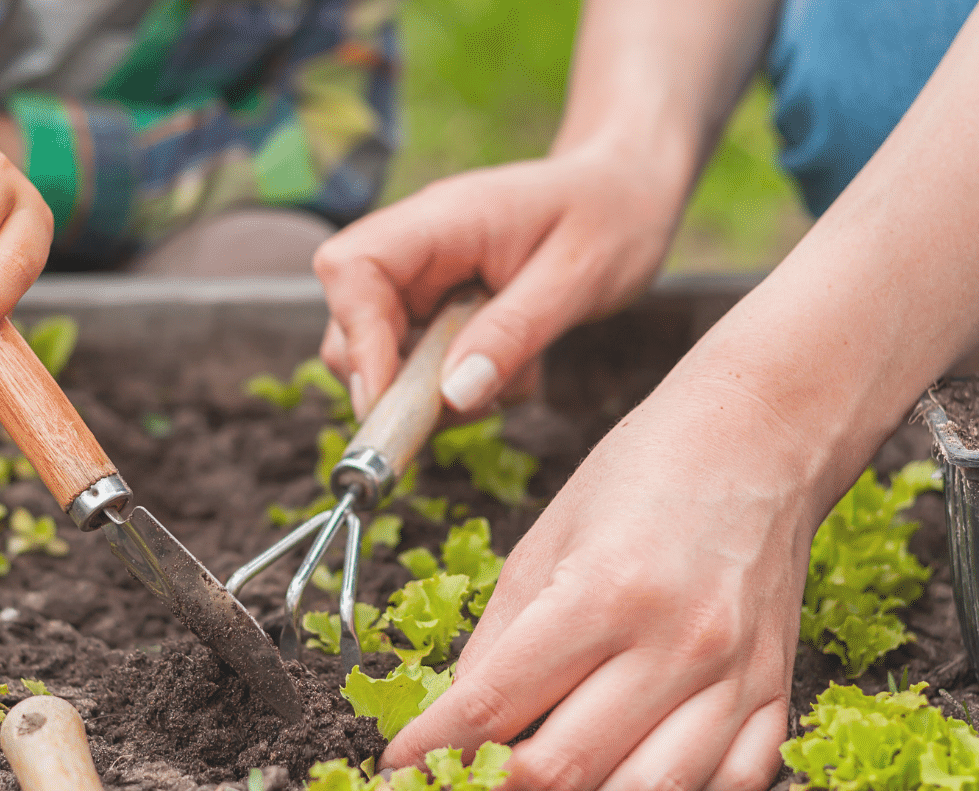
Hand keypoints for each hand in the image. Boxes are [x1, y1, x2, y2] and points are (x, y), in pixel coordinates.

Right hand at [312, 148, 683, 417]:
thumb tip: (452, 395)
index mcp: (442, 219)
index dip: (358, 340)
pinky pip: (421, 367)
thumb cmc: (611, 215)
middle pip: (349, 322)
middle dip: (392, 382)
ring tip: (509, 381)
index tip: (389, 401)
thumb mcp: (578, 277)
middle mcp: (417, 248)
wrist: (628, 192)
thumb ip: (515, 333)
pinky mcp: (440, 311)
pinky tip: (514, 372)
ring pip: (381, 356)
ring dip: (432, 393)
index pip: (351, 269)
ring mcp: (425, 281)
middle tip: (459, 411)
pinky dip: (458, 390)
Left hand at [377, 375, 822, 790]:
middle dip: (498, 788)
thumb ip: (496, 641)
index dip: (432, 751)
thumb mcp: (542, 541)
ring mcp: (737, 673)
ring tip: (551, 777)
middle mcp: (676, 641)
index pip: (493, 706)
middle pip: (566, 769)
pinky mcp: (777, 689)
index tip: (398, 770)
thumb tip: (457, 725)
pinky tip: (637, 768)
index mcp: (602, 591)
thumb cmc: (641, 477)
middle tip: (469, 777)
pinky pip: (731, 787)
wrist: (759, 438)